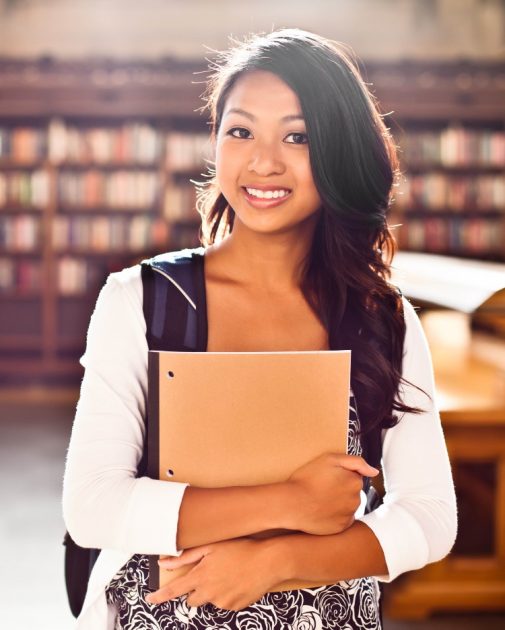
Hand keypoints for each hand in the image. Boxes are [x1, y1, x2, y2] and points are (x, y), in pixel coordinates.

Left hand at [145, 538, 282, 609]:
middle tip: (209, 575)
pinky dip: (227, 594)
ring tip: (228, 573)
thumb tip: (165, 562)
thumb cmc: (240, 549)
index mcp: (201, 576)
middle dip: (195, 590)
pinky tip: (236, 581)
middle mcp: (209, 593)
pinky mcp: (235, 607)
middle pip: (192, 600)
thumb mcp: (212, 547)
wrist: (268, 561)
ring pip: (210, 600)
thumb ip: (186, 556)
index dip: (160, 596)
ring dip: (213, 590)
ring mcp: (222, 602)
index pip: (174, 590)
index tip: (150, 599)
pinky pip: (224, 603)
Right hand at [284, 453, 378, 534]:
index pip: (354, 476)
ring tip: (320, 499)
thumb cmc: (308, 479)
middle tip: (322, 488)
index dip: (340, 475)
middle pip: (352, 492)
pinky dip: (334, 516)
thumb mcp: (330, 459)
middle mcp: (356, 500)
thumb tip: (374, 471)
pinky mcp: (340, 528)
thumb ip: (356, 462)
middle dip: (341, 489)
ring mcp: (349, 515)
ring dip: (338, 503)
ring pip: (348, 506)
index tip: (327, 476)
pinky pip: (342, 520)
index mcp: (355, 481)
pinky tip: (321, 511)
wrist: (292, 504)